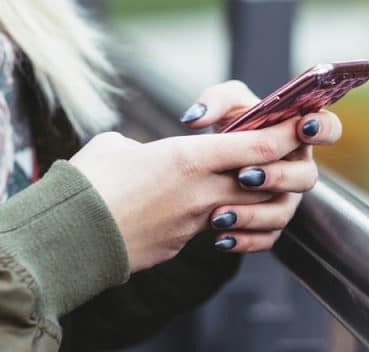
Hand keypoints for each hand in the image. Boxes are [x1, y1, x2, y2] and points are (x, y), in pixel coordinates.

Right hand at [70, 117, 299, 272]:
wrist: (68, 238)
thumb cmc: (86, 183)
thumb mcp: (116, 146)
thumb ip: (144, 146)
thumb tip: (143, 154)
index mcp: (187, 158)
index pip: (258, 146)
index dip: (285, 134)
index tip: (300, 124)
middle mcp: (200, 192)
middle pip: (264, 180)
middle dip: (279, 167)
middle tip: (279, 153)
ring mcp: (193, 223)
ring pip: (246, 208)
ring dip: (254, 198)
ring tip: (243, 185)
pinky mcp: (180, 245)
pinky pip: (216, 230)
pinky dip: (222, 220)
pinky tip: (209, 213)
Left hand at [179, 80, 342, 252]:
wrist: (212, 162)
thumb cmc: (230, 125)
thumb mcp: (224, 104)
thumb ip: (214, 101)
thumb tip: (195, 118)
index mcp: (298, 133)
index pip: (328, 129)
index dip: (323, 128)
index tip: (302, 127)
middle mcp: (298, 167)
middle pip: (306, 177)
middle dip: (277, 177)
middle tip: (244, 175)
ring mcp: (287, 198)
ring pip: (283, 212)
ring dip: (253, 214)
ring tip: (220, 214)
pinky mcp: (271, 224)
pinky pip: (266, 238)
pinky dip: (244, 240)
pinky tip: (220, 237)